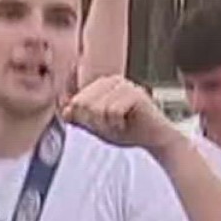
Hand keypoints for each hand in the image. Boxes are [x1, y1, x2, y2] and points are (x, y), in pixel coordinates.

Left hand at [62, 75, 181, 153]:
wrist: (155, 140)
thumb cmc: (128, 131)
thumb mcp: (98, 127)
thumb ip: (81, 119)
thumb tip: (65, 112)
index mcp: (101, 85)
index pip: (76, 101)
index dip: (84, 119)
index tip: (100, 125)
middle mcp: (112, 81)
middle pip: (83, 103)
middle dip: (95, 122)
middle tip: (112, 127)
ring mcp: (124, 85)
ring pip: (97, 109)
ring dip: (107, 125)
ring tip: (120, 125)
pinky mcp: (135, 94)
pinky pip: (112, 112)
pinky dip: (117, 124)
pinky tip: (126, 124)